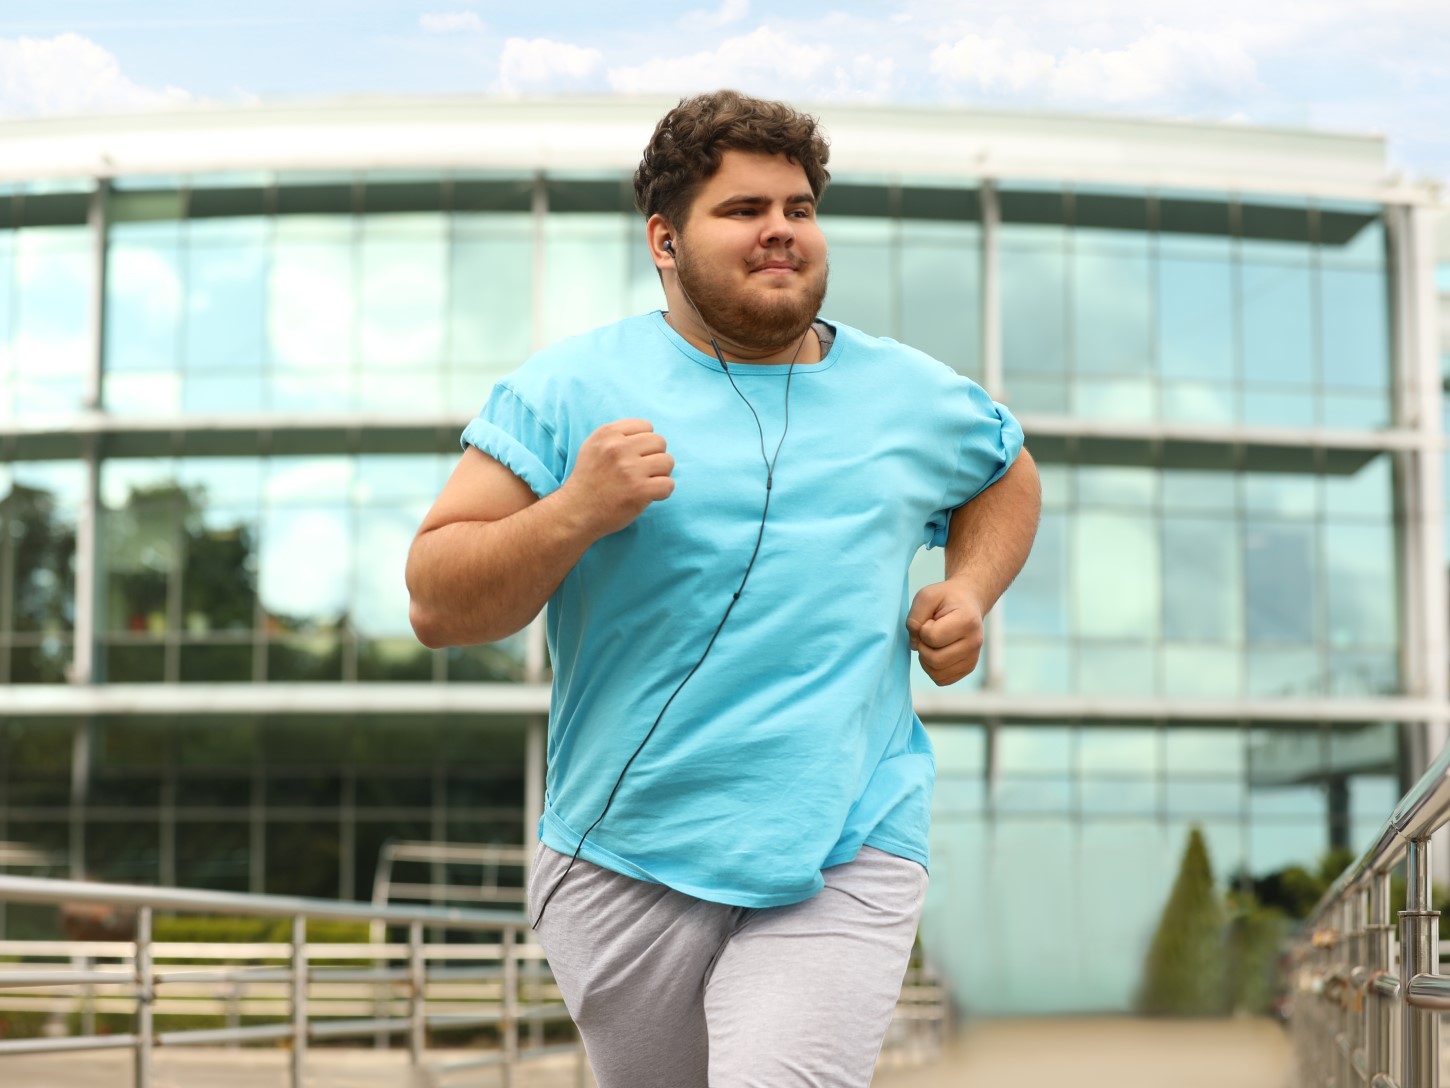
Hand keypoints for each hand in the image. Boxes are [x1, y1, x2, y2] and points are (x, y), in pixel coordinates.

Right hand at [562, 419, 674, 536]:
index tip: (634, 457)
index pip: (647, 427)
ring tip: (644, 483)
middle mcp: (618, 448)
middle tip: (640, 472)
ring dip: (660, 474)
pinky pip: (668, 484)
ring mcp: (630, 469)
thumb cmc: (589, 480)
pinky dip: (662, 492)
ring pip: (668, 462)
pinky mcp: (640, 490)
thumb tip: (649, 433)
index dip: (644, 444)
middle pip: (660, 442)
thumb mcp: (594, 447)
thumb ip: (618, 436)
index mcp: (608, 434)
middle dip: (654, 457)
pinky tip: (648, 496)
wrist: (576, 512)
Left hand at [905, 578, 984, 686]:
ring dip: (925, 660)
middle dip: (922, 647)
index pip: (932, 637)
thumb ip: (915, 617)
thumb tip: (914, 645)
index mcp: (967, 621)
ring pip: (937, 674)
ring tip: (932, 642)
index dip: (922, 629)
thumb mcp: (926, 596)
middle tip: (927, 633)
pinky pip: (941, 680)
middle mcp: (975, 642)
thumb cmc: (945, 599)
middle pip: (935, 660)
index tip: (930, 620)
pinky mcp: (968, 668)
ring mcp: (973, 658)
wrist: (968, 601)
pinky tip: (936, 652)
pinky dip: (932, 669)